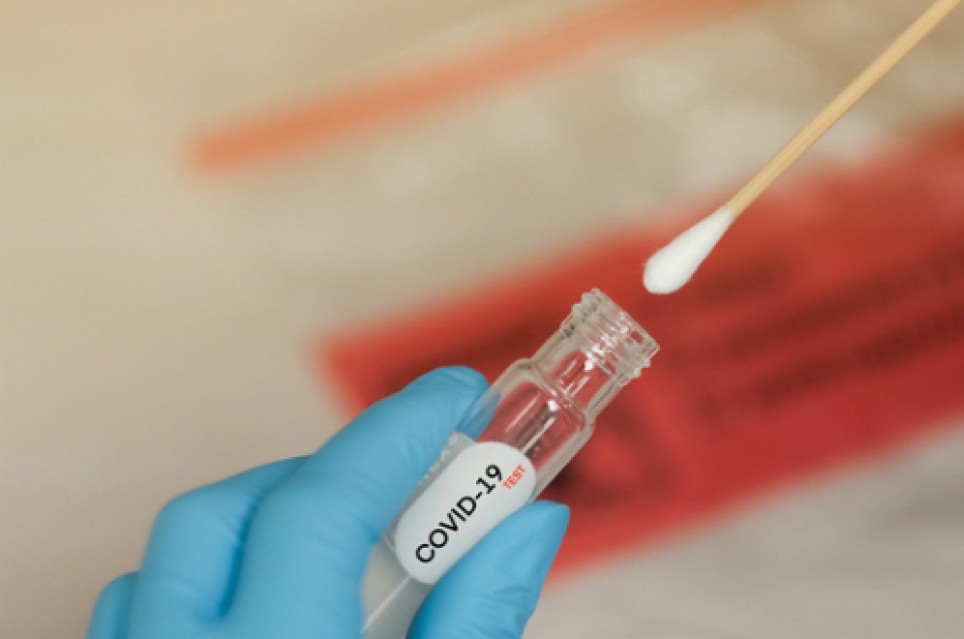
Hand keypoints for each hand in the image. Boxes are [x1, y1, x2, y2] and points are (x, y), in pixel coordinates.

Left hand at [87, 367, 568, 638]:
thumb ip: (478, 619)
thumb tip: (530, 518)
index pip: (322, 505)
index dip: (397, 432)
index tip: (461, 391)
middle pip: (226, 513)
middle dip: (325, 475)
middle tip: (409, 486)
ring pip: (168, 559)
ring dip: (261, 525)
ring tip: (345, 553)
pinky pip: (137, 611)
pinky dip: (206, 583)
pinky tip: (269, 606)